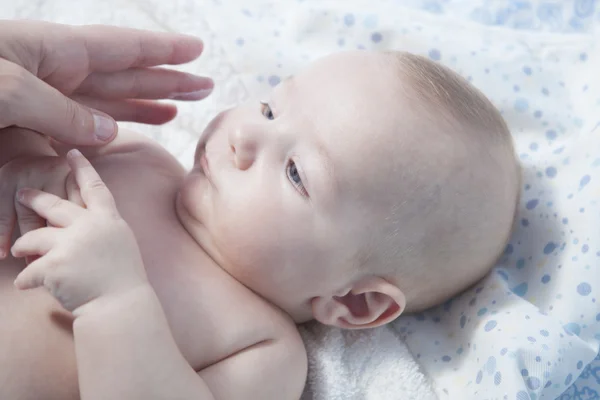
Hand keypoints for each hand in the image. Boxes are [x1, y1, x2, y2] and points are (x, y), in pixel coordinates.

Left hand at [0, 20, 211, 144]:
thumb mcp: (8, 91)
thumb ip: (61, 112)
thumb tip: (108, 131)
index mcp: (52, 50)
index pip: (121, 47)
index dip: (162, 49)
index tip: (196, 49)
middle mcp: (51, 71)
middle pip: (123, 75)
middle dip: (166, 81)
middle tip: (204, 86)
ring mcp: (39, 97)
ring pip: (104, 101)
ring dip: (143, 105)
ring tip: (176, 110)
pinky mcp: (23, 125)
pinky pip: (76, 125)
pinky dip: (103, 128)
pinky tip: (121, 130)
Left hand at [10, 149, 147, 316]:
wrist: (121, 306)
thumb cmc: (123, 282)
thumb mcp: (121, 246)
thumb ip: (102, 231)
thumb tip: (85, 226)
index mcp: (109, 221)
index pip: (94, 187)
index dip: (82, 168)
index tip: (72, 152)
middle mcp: (89, 226)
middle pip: (54, 205)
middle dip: (33, 198)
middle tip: (20, 193)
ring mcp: (71, 244)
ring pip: (32, 238)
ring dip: (22, 245)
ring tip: (16, 250)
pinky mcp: (54, 265)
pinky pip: (28, 271)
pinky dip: (26, 281)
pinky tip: (25, 286)